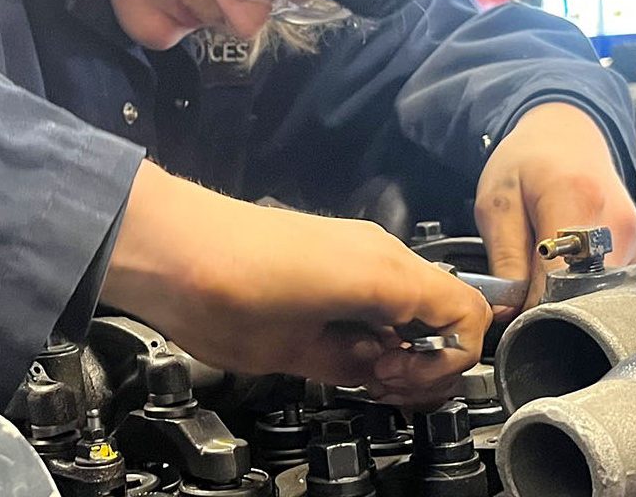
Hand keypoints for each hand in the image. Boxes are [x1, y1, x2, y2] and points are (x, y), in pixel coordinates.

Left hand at [104, 161, 491, 406]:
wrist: (169, 247)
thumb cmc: (225, 291)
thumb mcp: (295, 352)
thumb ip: (352, 363)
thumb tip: (379, 369)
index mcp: (384, 274)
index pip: (466, 316)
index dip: (447, 364)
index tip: (401, 385)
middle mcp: (378, 253)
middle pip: (443, 309)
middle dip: (424, 359)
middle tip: (384, 388)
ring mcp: (354, 248)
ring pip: (411, 300)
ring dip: (398, 343)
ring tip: (359, 372)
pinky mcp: (327, 250)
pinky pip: (375, 288)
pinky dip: (372, 321)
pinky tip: (337, 345)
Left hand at [477, 103, 635, 319]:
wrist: (566, 137)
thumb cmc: (530, 163)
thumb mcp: (498, 204)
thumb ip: (504, 261)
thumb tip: (507, 313)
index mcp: (578, 202)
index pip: (558, 283)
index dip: (531, 303)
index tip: (514, 305)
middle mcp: (618, 224)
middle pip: (585, 295)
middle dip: (552, 303)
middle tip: (529, 284)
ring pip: (601, 297)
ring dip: (570, 295)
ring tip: (550, 265)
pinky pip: (614, 289)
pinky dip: (588, 287)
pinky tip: (572, 263)